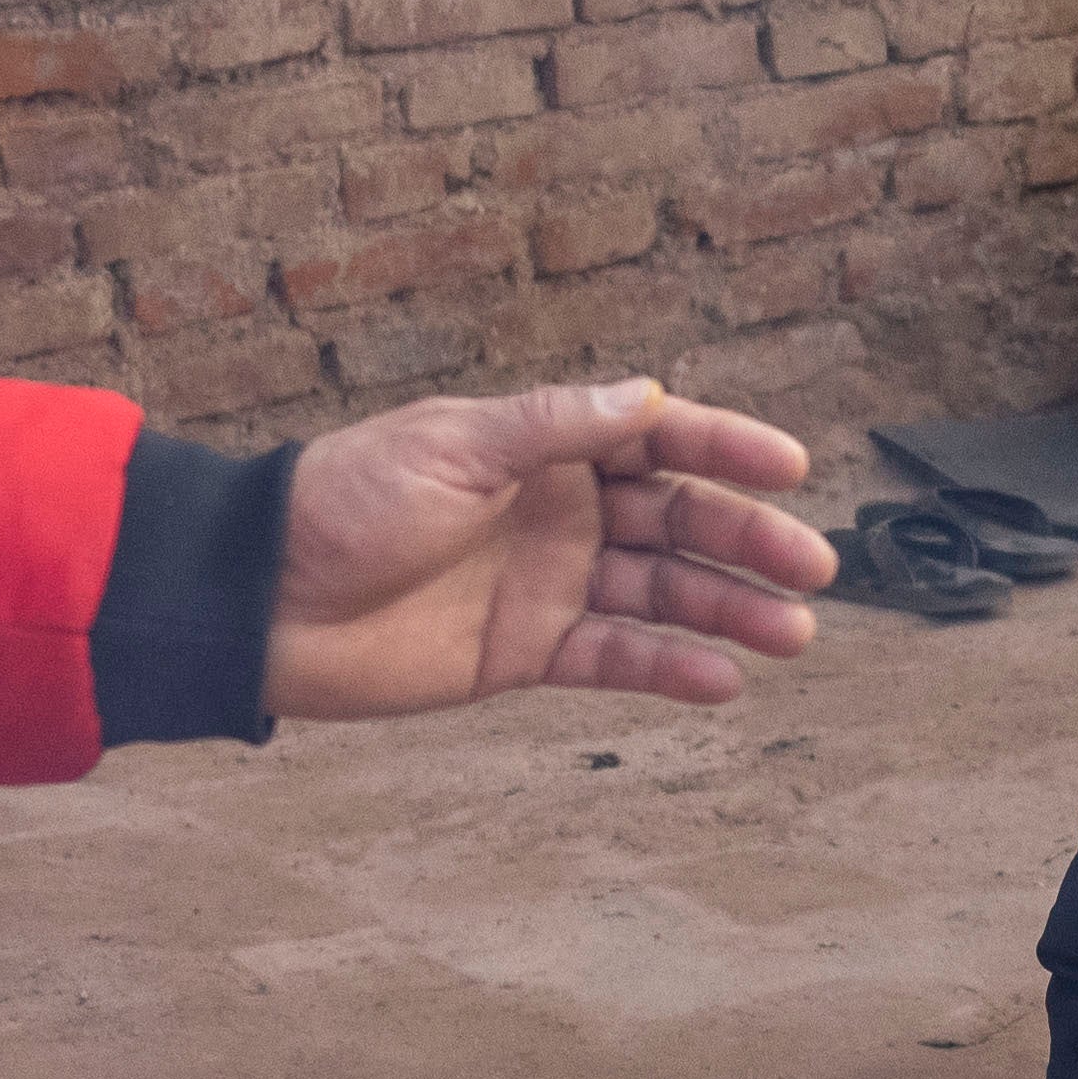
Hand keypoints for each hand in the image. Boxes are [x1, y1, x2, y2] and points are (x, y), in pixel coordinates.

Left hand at [270, 382, 840, 719]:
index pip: (657, 441)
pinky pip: (614, 658)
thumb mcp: (453, 445)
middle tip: (813, 565)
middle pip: (677, 522)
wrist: (264, 598)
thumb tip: (645, 397)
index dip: (727, 452)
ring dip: (728, 611)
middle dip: (747, 541)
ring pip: (661, 594)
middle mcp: (557, 511)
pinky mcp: (525, 651)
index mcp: (542, 447)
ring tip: (793, 634)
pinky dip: (668, 669)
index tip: (790, 468)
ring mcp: (547, 583)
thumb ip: (554, 427)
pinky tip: (721, 681)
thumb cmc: (342, 503)